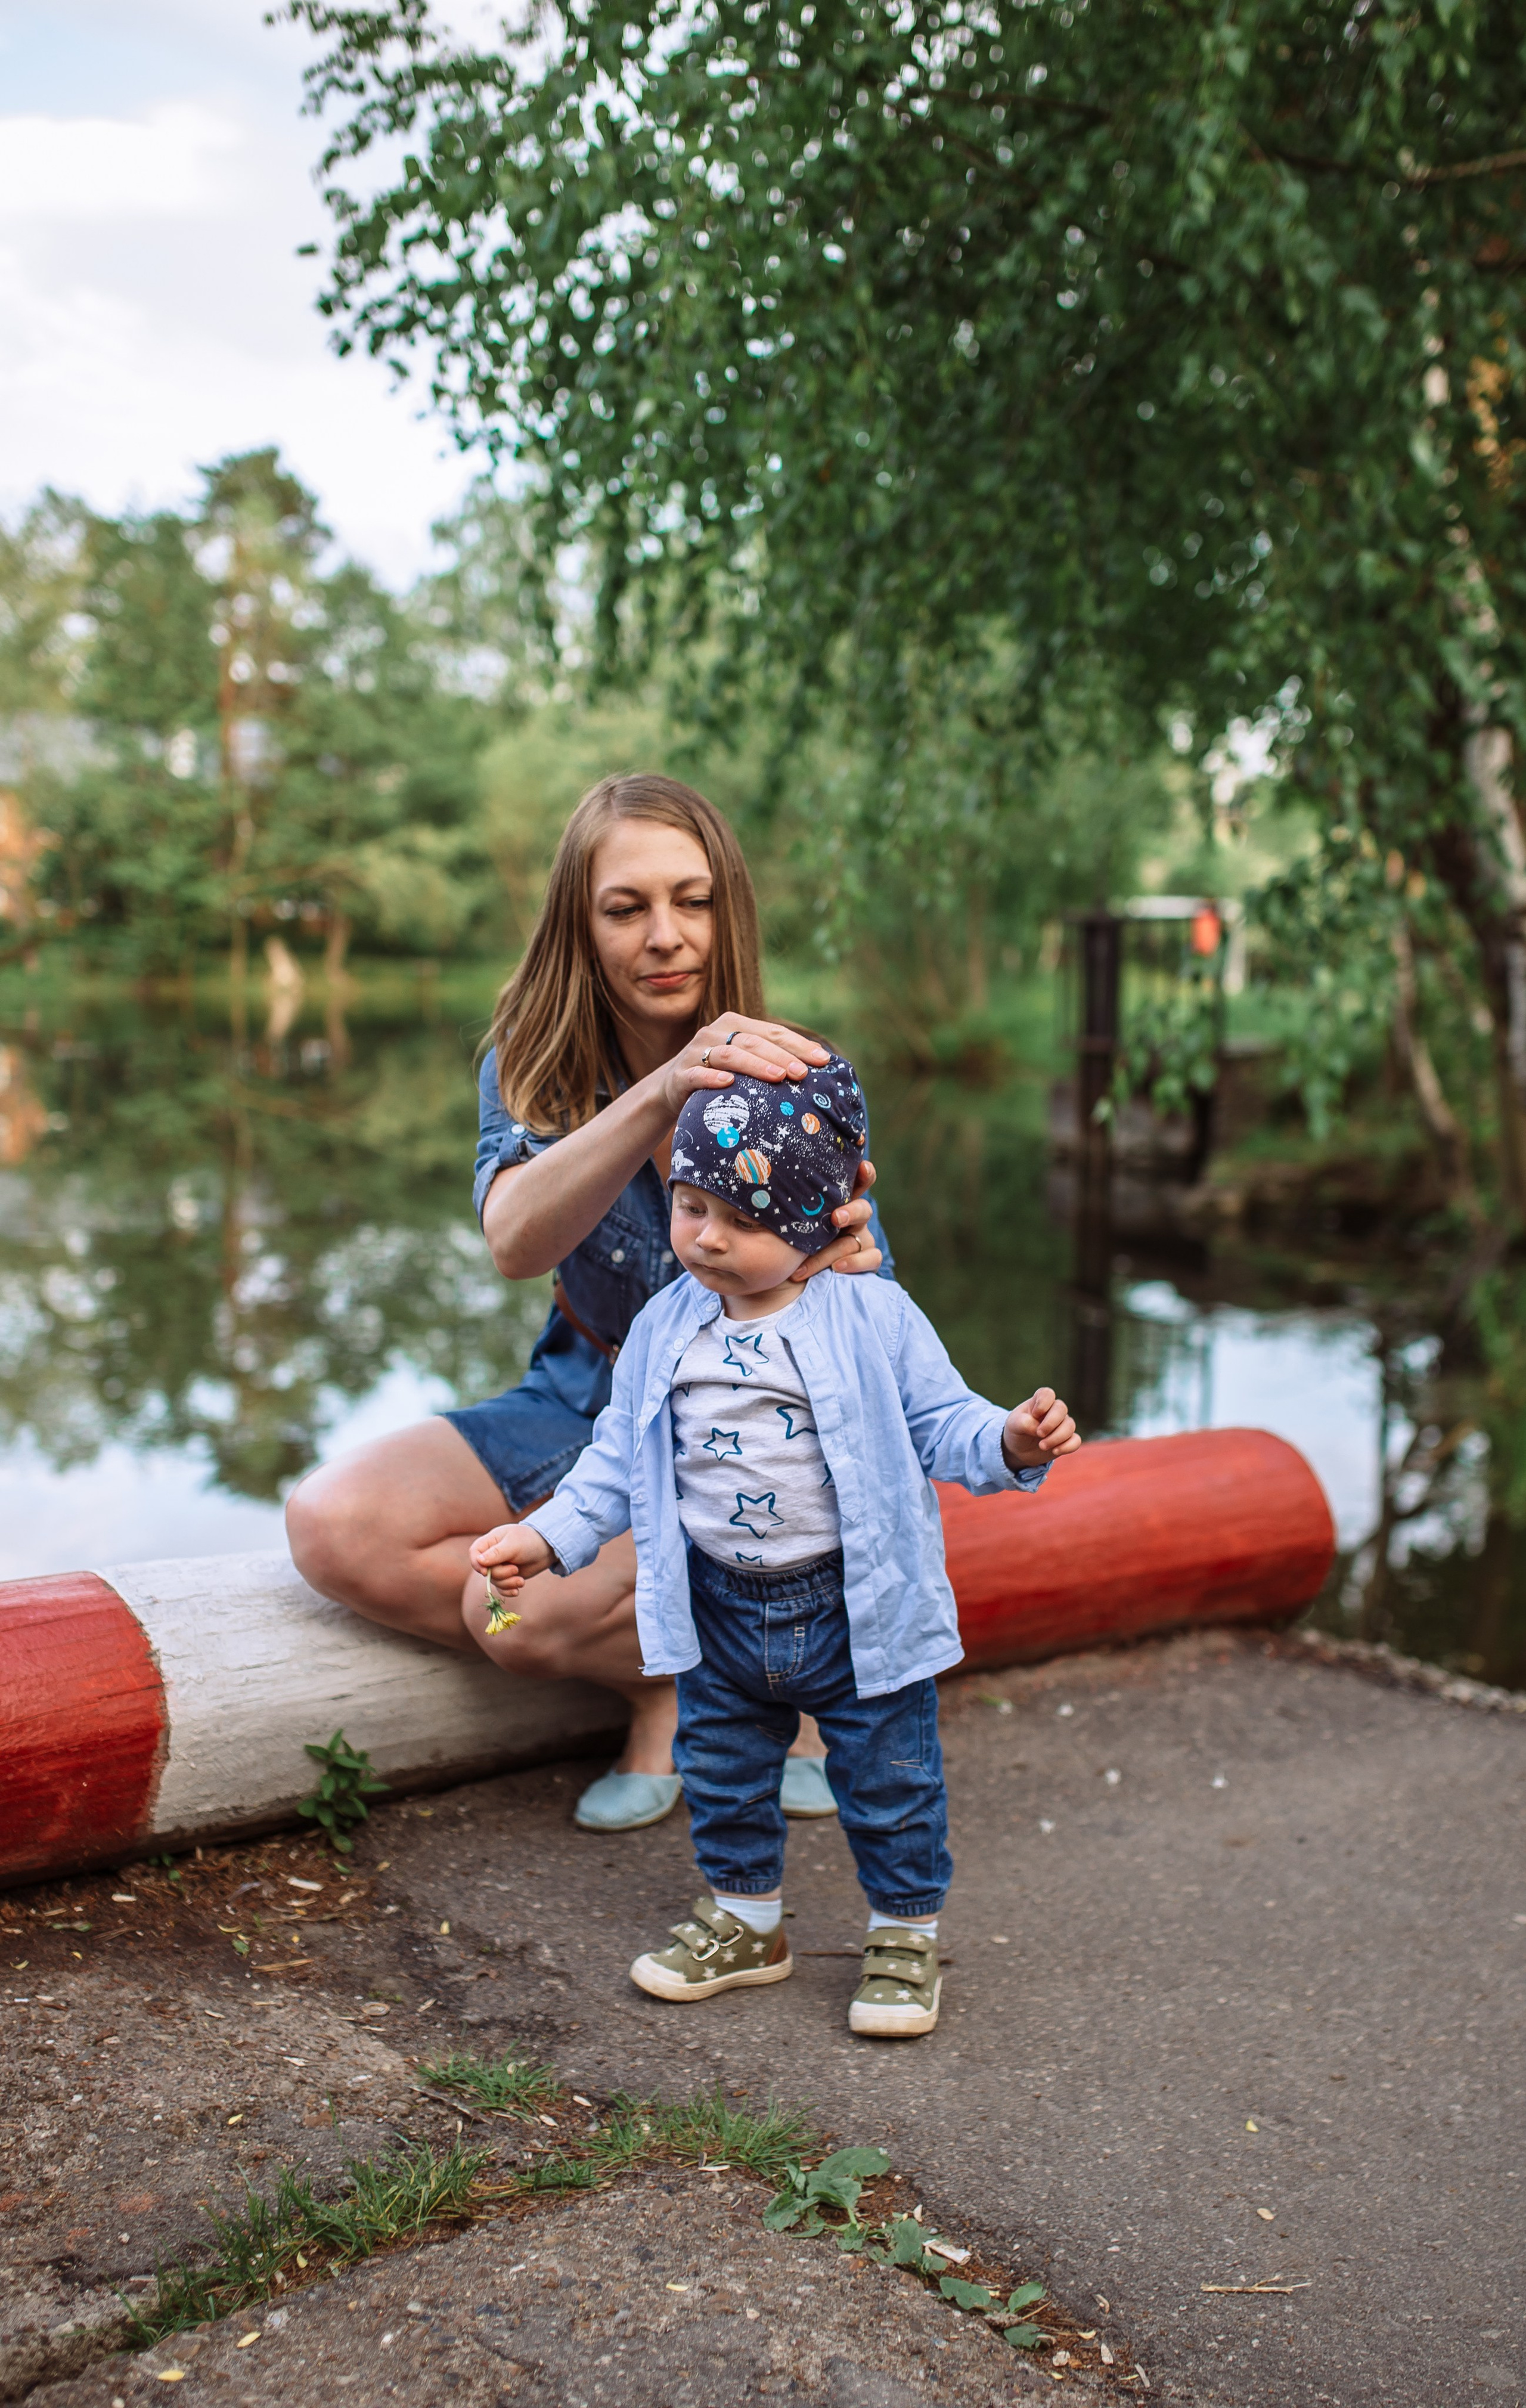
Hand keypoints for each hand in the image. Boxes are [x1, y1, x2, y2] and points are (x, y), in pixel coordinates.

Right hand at [469, 1522, 553, 1628]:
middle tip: (515, 1569)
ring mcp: (500, 1566)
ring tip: (521, 1580)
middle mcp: (492, 1554)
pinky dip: (508, 1590)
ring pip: (494, 1581)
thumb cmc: (529, 1541)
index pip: (474, 1552)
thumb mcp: (513, 1545)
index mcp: (490, 1541)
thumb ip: (496, 1553)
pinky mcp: (509, 1576)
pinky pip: (502, 1588)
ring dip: (507, 1583)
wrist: (547, 1548)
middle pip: (486, 1571)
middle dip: (500, 1574)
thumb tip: (479, 1561)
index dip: (476, 1564)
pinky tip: (517, 1590)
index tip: (486, 1572)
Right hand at [652, 1015, 830, 1121]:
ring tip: (778, 1078)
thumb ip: (771, 1059)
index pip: (772, 1032)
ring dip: (755, 1065)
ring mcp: (696, 1053)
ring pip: (729, 1055)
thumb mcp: (745, 1062)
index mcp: (735, 1025)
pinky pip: (697, 1075)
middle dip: (781, 1056)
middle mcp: (715, 1033)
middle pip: (753, 1041)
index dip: (798, 1045)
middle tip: (803, 1073)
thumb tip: (819, 1069)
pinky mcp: (680, 1075)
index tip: (823, 1061)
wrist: (672, 1086)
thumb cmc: (719, 1076)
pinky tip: (729, 1083)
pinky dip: (712, 1078)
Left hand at [792, 1156, 883, 1280]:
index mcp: (834, 1203)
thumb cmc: (781, 1246)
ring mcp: (861, 1239)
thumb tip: (762, 1175)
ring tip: (817, 1255)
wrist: (783, 1281)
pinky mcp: (866, 1260)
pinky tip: (837, 1268)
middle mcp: (851, 1218)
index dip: (863, 1173)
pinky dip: (855, 1262)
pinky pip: (872, 1258)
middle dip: (851, 1211)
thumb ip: (784, 1204)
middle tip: (835, 1218)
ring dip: (834, 1250)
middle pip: (863, 1209)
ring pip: (860, 1238)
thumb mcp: (781, 1224)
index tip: (862, 1166)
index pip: (853, 1183)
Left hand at [1001, 1387, 1080, 1471]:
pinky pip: (1076, 1441)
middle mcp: (1053, 1410)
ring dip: (1056, 1437)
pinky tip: (1055, 1451)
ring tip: (1042, 1446)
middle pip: (1061, 1409)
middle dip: (1050, 1423)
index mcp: (1040, 1401)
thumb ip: (1025, 1423)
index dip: (1043, 1403)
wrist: (1019, 1450)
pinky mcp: (1067, 1440)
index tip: (1034, 1415)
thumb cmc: (1017, 1431)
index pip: (1047, 1394)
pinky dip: (1067, 1447)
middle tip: (1039, 1434)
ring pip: (1070, 1426)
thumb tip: (1039, 1430)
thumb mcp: (1014, 1425)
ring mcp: (1062, 1424)